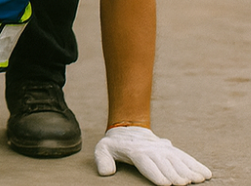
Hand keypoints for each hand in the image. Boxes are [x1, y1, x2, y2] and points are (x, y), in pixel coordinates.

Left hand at [95, 126, 210, 185]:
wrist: (128, 129)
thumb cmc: (115, 145)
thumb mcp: (103, 149)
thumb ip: (102, 159)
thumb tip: (105, 173)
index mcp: (136, 152)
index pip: (147, 163)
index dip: (156, 174)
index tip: (166, 184)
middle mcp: (152, 150)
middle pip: (165, 164)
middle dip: (174, 174)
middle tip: (183, 183)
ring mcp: (164, 150)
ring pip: (178, 160)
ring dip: (189, 169)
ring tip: (199, 178)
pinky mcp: (172, 150)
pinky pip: (185, 157)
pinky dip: (196, 165)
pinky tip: (206, 174)